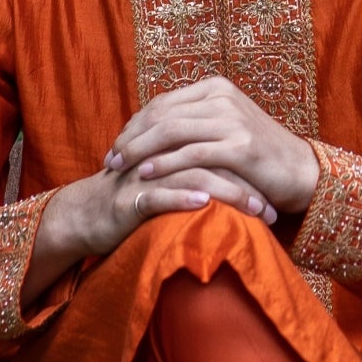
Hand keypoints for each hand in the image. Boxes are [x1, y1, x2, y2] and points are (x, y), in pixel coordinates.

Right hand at [23, 159, 259, 304]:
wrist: (87, 216)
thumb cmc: (134, 199)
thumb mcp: (168, 181)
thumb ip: (197, 170)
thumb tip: (240, 178)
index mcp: (170, 145)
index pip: (216, 145)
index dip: (248, 167)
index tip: (275, 192)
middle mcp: (158, 154)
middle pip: (210, 157)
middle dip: (246, 183)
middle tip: (272, 207)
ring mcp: (142, 175)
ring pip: (191, 175)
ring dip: (227, 193)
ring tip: (254, 210)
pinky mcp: (128, 199)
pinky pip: (158, 195)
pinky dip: (182, 198)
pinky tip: (205, 204)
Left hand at [104, 77, 320, 218]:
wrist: (301, 172)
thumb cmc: (258, 158)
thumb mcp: (224, 130)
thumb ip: (193, 124)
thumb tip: (150, 131)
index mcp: (216, 88)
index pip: (162, 103)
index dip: (134, 125)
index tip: (116, 146)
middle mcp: (222, 98)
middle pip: (161, 114)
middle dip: (130, 138)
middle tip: (109, 160)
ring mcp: (233, 120)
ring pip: (171, 131)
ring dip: (139, 151)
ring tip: (120, 169)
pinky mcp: (240, 146)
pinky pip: (191, 153)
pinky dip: (164, 163)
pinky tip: (145, 175)